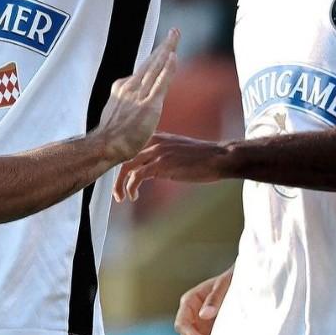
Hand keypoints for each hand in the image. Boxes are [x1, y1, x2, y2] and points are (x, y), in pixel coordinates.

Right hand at [96, 28, 179, 162]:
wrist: (104, 145)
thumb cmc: (109, 138)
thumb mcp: (115, 116)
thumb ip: (125, 109)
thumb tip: (129, 111)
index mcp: (122, 89)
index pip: (142, 72)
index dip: (155, 60)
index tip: (164, 51)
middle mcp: (130, 87)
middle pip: (150, 62)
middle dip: (163, 46)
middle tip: (174, 32)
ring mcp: (139, 94)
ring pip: (155, 66)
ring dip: (167, 49)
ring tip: (175, 35)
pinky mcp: (149, 105)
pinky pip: (160, 81)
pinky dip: (168, 68)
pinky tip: (174, 56)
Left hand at [113, 132, 228, 202]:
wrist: (219, 157)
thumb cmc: (200, 157)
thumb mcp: (174, 151)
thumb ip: (158, 156)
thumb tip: (147, 170)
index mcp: (154, 136)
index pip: (127, 148)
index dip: (117, 164)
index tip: (117, 179)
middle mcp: (152, 141)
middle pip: (122, 157)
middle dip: (116, 176)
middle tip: (117, 192)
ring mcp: (156, 151)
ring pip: (126, 166)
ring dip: (120, 184)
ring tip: (121, 197)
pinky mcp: (162, 164)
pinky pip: (138, 176)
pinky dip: (131, 187)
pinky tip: (133, 196)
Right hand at [174, 267, 232, 334]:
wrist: (245, 282)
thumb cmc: (231, 280)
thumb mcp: (223, 285)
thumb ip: (214, 299)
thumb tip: (204, 314)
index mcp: (190, 302)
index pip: (181, 323)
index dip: (188, 334)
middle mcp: (192, 316)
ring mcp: (200, 326)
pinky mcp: (210, 334)